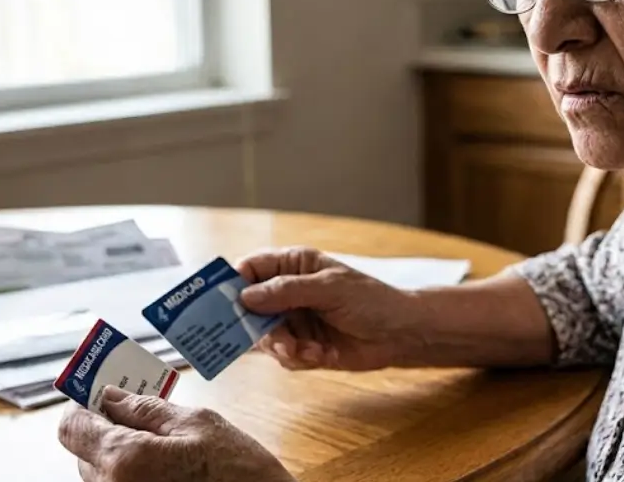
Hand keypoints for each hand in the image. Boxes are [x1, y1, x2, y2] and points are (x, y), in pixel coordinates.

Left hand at [57, 385, 293, 481]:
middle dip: (105, 429)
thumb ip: (146, 409)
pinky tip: (164, 469)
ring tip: (160, 447)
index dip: (83, 406)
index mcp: (125, 460)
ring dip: (119, 455)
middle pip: (84, 452)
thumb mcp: (197, 423)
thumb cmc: (238, 471)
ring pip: (100, 474)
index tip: (100, 395)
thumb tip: (109, 396)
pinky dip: (131, 475)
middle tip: (139, 415)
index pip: (72, 428)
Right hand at [237, 246, 423, 370]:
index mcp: (292, 266)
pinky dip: (300, 358)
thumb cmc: (371, 300)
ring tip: (306, 351)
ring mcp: (294, 320)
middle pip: (249, 308)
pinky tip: (322, 355)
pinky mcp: (302, 346)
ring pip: (265, 337)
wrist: (401, 335)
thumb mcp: (329, 288)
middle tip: (274, 339)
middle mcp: (287, 292)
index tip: (222, 303)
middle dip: (259, 327)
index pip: (250, 269)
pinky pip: (284, 356)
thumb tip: (245, 296)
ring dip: (284, 346)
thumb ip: (286, 291)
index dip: (233, 284)